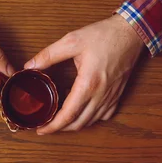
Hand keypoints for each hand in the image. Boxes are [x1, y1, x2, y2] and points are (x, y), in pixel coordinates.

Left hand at [25, 15, 144, 133]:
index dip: (52, 126)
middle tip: (46, 126)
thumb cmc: (105, 35)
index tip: (41, 130)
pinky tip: (81, 110)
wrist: (131, 33)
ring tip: (60, 118)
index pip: (68, 115)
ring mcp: (111, 97)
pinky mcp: (117, 95)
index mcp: (88, 84)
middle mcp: (101, 95)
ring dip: (74, 124)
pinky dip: (90, 118)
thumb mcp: (72, 40)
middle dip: (60, 129)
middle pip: (78, 124)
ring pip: (90, 121)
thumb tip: (30, 65)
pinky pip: (103, 116)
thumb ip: (49, 54)